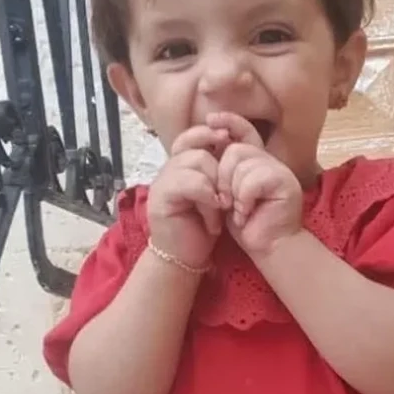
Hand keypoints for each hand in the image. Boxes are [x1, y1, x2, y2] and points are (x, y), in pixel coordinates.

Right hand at [147, 125, 229, 269]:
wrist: (184, 259)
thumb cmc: (202, 229)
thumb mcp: (216, 196)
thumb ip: (218, 173)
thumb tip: (233, 147)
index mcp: (181, 166)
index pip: (191, 136)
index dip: (208, 134)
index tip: (229, 139)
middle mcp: (168, 169)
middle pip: (197, 148)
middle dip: (219, 170)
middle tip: (227, 198)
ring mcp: (162, 181)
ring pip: (196, 162)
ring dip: (215, 187)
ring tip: (219, 212)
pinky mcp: (161, 196)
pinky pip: (191, 183)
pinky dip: (207, 199)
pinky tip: (211, 220)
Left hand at [213, 114, 302, 258]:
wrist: (268, 249)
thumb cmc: (247, 225)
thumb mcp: (228, 193)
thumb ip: (223, 170)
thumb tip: (209, 144)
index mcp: (257, 161)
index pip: (245, 131)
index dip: (229, 122)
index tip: (210, 120)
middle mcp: (270, 161)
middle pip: (237, 149)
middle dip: (223, 177)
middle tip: (225, 202)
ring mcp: (281, 170)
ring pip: (243, 163)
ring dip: (234, 191)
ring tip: (240, 211)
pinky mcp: (285, 182)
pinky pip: (253, 178)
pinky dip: (245, 198)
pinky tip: (247, 214)